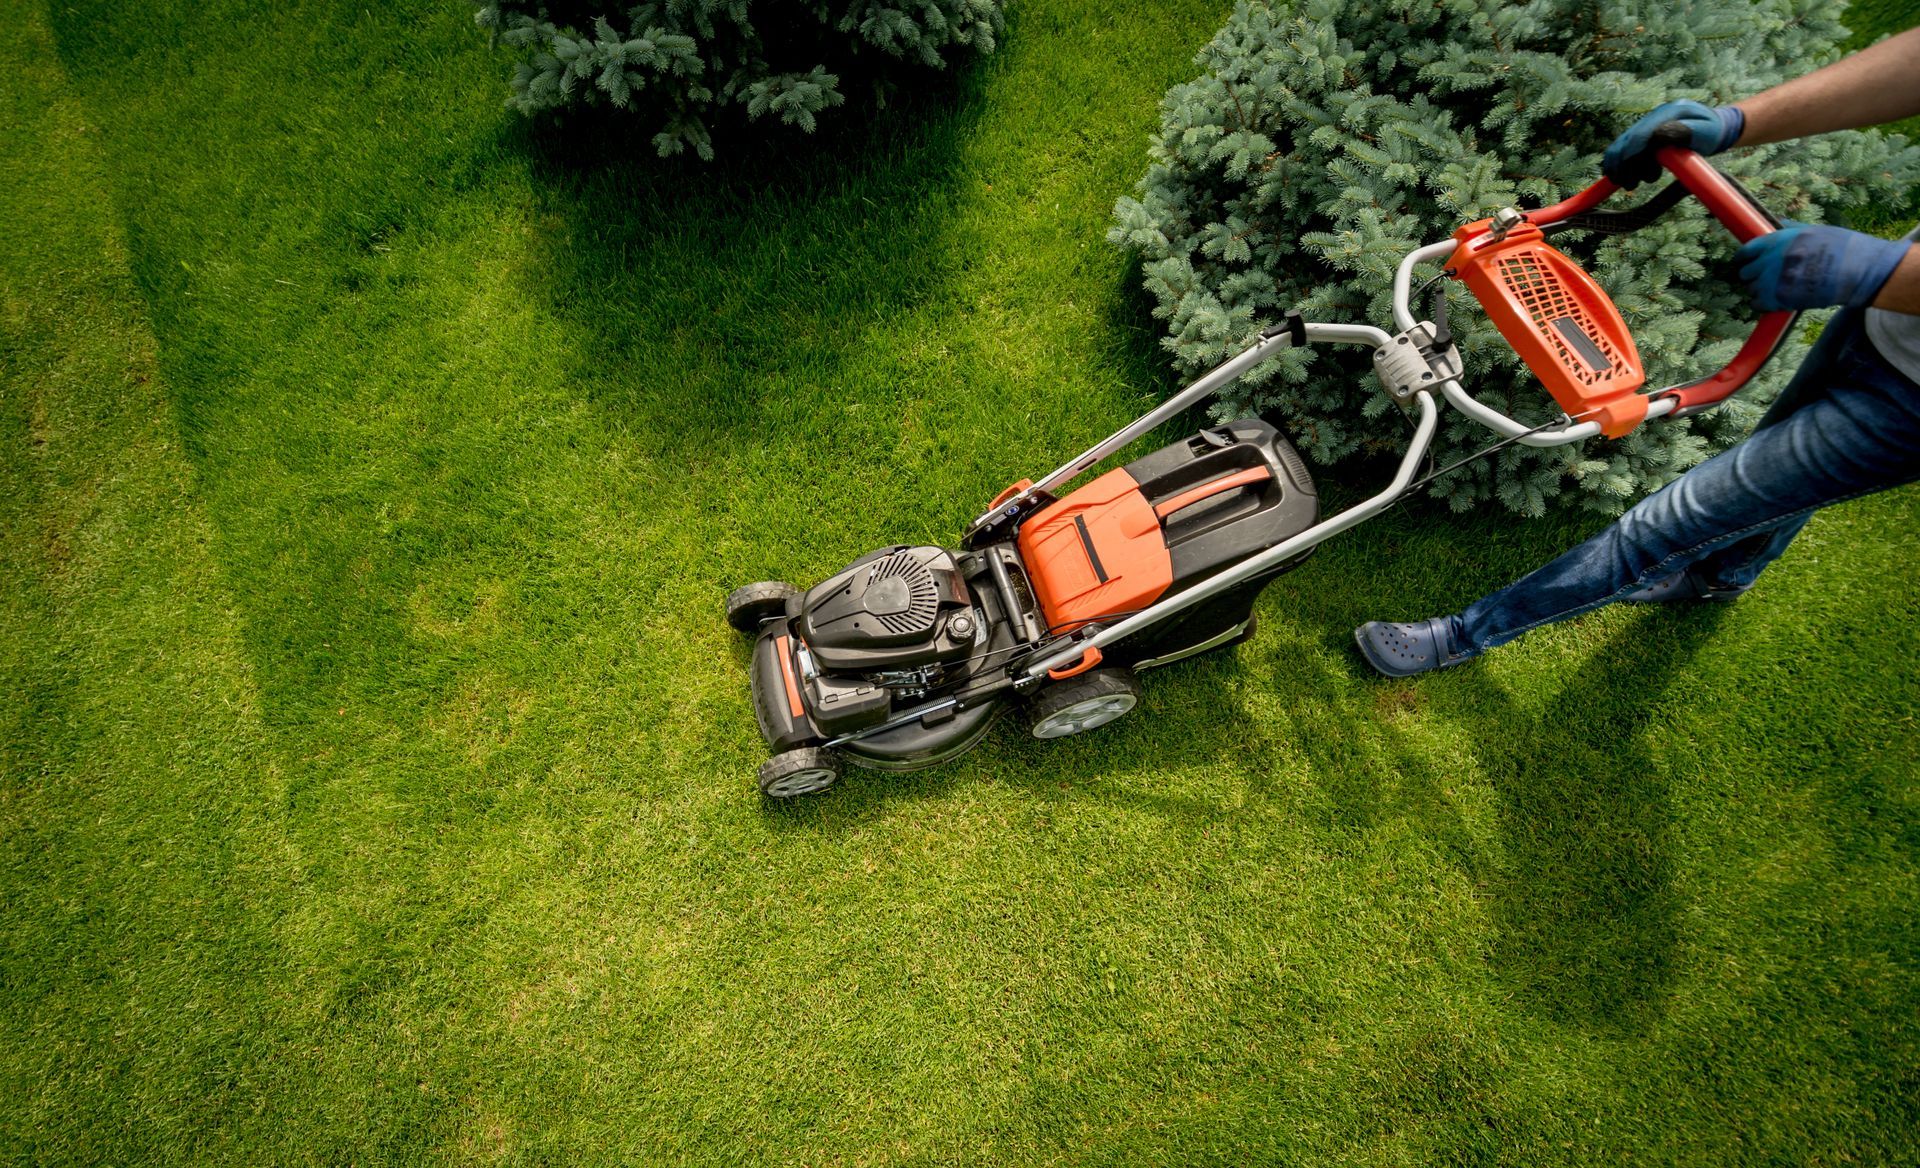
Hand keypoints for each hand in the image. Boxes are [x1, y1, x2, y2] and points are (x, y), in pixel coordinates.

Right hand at [1602, 99, 1744, 188]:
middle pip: (1626, 141)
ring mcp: (1646, 124)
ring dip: (1620, 167)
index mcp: (1669, 112)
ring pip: (1619, 146)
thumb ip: (1685, 131)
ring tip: (1632, 183)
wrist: (1715, 126)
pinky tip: (1624, 177)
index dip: (1631, 156)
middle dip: (1624, 165)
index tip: (1632, 177)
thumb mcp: (1705, 131)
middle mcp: (1653, 116)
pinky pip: (1621, 148)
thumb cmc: (1712, 132)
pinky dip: (1617, 164)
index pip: (1641, 134)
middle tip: (1632, 184)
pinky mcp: (1642, 133)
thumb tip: (1658, 135)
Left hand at [1735, 222, 1912, 310]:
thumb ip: (1791, 230)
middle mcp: (1770, 260)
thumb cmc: (1841, 247)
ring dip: (1758, 290)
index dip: (1743, 258)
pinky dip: (1762, 304)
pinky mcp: (1779, 299)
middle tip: (1763, 278)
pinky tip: (1773, 301)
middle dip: (1752, 275)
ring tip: (1773, 289)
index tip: (1743, 262)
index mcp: (1777, 240)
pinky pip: (1757, 304)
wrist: (1857, 270)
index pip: (1745, 251)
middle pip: (1745, 272)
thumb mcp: (1814, 231)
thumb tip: (1778, 222)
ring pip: (1751, 289)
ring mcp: (1773, 280)